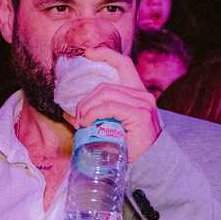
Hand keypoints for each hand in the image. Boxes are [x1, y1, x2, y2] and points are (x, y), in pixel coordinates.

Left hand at [64, 46, 161, 161]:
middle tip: (78, 120)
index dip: (106, 55)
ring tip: (82, 124)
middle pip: (104, 86)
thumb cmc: (130, 149)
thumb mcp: (112, 128)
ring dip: (86, 109)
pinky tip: (87, 123)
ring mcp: (143, 103)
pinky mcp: (139, 114)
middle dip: (85, 101)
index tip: (88, 52)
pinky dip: (93, 113)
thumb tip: (70, 115)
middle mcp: (143, 95)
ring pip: (104, 94)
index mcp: (137, 94)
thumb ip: (97, 116)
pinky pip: (108, 106)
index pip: (123, 64)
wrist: (150, 167)